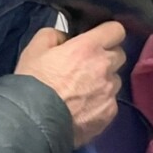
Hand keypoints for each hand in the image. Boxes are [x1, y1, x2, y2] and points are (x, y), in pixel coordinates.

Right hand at [15, 22, 125, 146]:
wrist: (34, 122)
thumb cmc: (33, 83)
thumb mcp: (34, 49)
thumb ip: (54, 35)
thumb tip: (66, 37)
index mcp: (88, 48)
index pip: (116, 30)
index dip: (108, 33)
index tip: (99, 38)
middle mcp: (105, 67)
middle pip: (119, 55)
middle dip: (106, 57)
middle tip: (87, 65)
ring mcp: (109, 91)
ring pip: (115, 80)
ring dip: (104, 81)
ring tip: (83, 91)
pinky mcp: (109, 112)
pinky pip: (111, 102)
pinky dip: (100, 103)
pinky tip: (83, 108)